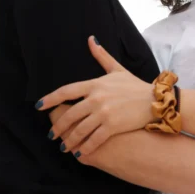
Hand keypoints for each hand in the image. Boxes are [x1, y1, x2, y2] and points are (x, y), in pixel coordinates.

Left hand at [41, 37, 154, 157]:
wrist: (156, 100)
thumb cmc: (135, 86)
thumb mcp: (117, 69)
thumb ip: (101, 56)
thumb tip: (90, 39)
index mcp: (95, 84)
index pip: (66, 91)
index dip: (50, 99)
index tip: (38, 106)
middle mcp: (96, 98)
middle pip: (69, 114)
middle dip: (58, 127)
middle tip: (52, 135)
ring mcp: (104, 113)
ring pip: (79, 129)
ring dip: (69, 140)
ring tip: (64, 147)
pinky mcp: (113, 126)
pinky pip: (94, 140)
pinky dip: (85, 148)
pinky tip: (80, 154)